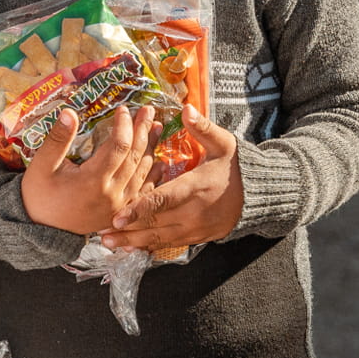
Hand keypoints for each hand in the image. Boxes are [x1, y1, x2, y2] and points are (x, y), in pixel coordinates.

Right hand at [20, 106, 158, 234]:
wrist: (41, 230)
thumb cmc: (39, 196)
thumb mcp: (42, 166)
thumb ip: (57, 139)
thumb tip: (69, 112)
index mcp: (93, 181)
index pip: (118, 146)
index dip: (124, 125)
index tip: (123, 109)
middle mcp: (112, 194)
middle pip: (134, 156)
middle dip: (142, 130)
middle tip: (148, 110)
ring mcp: (119, 205)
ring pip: (143, 172)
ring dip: (151, 148)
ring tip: (157, 128)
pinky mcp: (120, 212)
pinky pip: (143, 192)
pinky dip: (153, 175)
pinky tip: (160, 163)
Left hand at [100, 104, 243, 250]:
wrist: (257, 195)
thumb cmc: (235, 166)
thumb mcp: (223, 143)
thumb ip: (202, 128)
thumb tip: (186, 109)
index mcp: (196, 186)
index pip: (163, 200)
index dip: (139, 209)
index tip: (117, 216)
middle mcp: (194, 212)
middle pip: (156, 225)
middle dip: (127, 230)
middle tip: (102, 234)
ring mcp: (196, 228)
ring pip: (160, 239)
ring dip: (134, 243)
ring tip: (109, 244)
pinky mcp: (198, 238)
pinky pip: (170, 245)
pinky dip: (150, 248)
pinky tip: (132, 249)